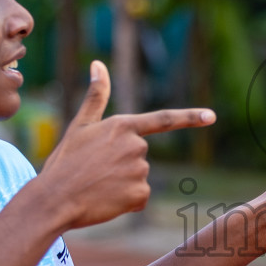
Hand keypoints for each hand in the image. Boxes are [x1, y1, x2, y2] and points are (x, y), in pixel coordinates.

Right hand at [40, 61, 214, 228]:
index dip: (190, 118)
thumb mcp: (80, 125)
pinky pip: (139, 198)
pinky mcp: (140, 193)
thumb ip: (97, 96)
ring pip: (139, 178)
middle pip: (140, 155)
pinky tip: (106, 200)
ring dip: (122, 184)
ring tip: (97, 185)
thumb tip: (98, 64)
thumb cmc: (64, 162)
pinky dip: (126, 202)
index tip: (211, 116)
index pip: (164, 120)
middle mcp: (136, 145)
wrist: (54, 199)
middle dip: (122, 165)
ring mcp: (139, 170)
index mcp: (123, 125)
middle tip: (95, 171)